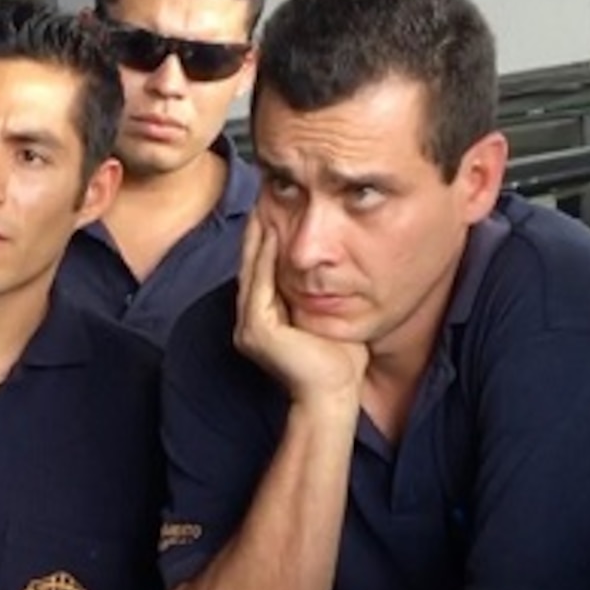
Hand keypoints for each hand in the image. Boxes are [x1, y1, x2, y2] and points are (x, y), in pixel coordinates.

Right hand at [234, 217, 368, 404]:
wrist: (335, 395)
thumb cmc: (340, 361)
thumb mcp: (328, 317)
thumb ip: (322, 293)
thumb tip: (334, 266)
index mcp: (263, 319)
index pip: (261, 269)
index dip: (265, 238)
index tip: (273, 206)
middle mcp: (249, 322)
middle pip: (250, 265)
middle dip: (256, 229)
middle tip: (263, 194)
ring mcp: (249, 326)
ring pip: (251, 270)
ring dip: (256, 236)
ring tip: (263, 204)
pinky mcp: (258, 330)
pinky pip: (259, 284)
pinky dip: (264, 256)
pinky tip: (271, 231)